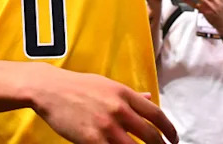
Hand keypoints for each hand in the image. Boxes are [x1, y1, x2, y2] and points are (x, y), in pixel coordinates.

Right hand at [30, 65, 177, 143]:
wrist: (49, 89)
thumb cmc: (77, 85)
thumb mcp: (106, 84)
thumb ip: (129, 93)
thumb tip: (149, 96)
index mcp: (124, 93)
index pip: (156, 114)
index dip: (169, 130)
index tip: (173, 139)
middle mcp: (118, 109)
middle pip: (150, 136)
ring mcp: (106, 126)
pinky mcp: (92, 140)